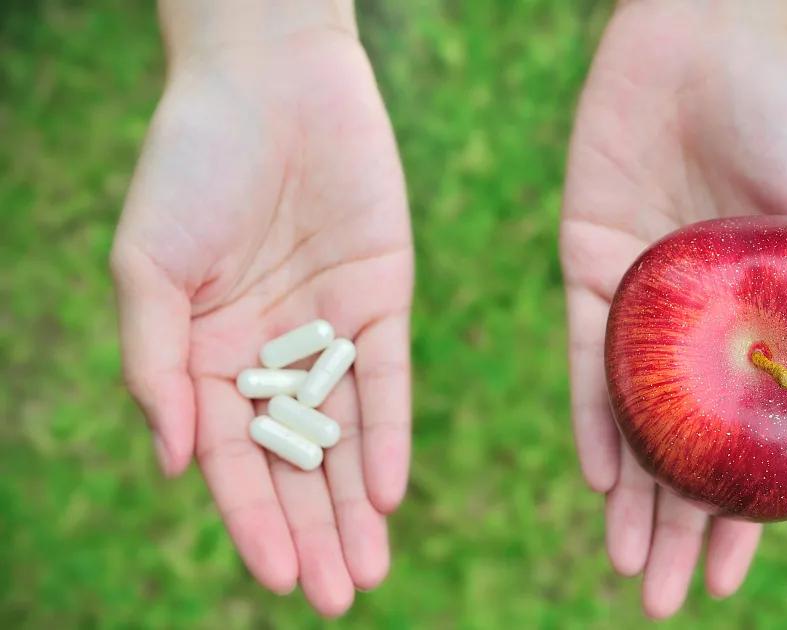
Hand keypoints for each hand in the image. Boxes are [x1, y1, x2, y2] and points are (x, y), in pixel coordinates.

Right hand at [111, 2, 411, 615]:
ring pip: (348, 433)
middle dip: (317, 529)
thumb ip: (157, 366)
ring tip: (373, 568)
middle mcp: (270, 352)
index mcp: (206, 354)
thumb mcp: (147, 268)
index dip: (253, 519)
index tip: (281, 577)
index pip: (232, 459)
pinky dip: (389, 431)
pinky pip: (388, 377)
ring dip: (359, 502)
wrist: (266, 83)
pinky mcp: (382, 298)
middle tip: (343, 595)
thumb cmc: (190, 166)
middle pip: (297, 461)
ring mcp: (329, 329)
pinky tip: (391, 489)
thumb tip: (174, 464)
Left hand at [561, 0, 786, 617]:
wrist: (705, 39)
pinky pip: (584, 357)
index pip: (747, 441)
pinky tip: (597, 476)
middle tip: (661, 596)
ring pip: (630, 418)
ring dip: (629, 494)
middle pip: (680, 446)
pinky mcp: (585, 267)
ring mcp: (639, 304)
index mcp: (758, 326)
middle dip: (674, 525)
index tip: (732, 577)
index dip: (742, 514)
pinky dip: (591, 416)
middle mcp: (695, 329)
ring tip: (628, 562)